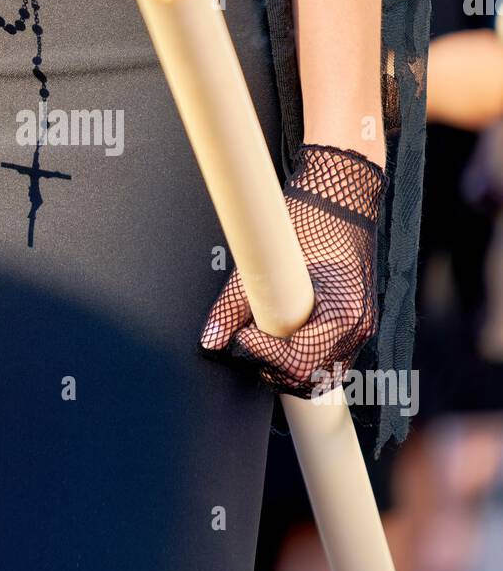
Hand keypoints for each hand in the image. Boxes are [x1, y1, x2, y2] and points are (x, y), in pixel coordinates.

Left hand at [198, 144, 387, 396]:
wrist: (340, 194)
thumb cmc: (311, 218)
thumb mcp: (266, 259)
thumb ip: (234, 303)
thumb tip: (211, 339)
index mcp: (344, 312)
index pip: (301, 362)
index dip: (264, 354)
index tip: (241, 334)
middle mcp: (357, 327)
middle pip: (310, 377)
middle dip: (273, 367)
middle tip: (244, 340)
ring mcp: (358, 328)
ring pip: (318, 372)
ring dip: (285, 366)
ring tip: (258, 340)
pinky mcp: (351, 323)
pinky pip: (326, 356)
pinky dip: (300, 356)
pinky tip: (278, 337)